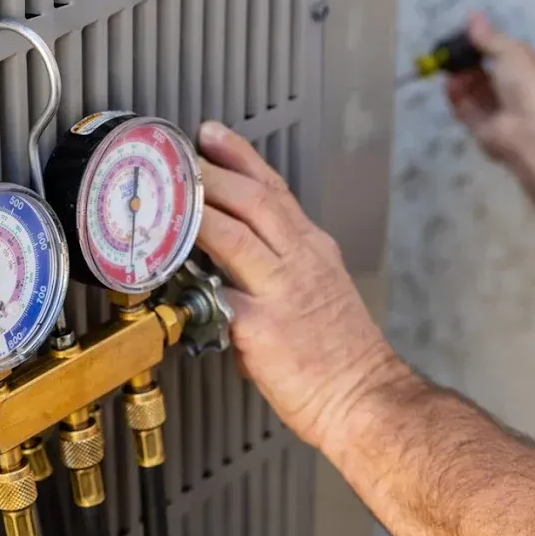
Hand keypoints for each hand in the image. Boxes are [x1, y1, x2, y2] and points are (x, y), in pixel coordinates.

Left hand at [195, 121, 400, 448]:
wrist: (367, 401)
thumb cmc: (343, 359)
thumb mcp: (323, 294)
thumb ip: (279, 275)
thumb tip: (232, 273)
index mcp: (314, 252)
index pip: (275, 191)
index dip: (241, 158)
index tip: (213, 135)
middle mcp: (300, 263)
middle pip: (254, 200)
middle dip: (214, 171)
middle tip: (179, 154)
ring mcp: (280, 292)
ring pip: (233, 234)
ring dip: (196, 210)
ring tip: (168, 194)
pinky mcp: (260, 328)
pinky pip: (218, 295)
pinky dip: (191, 277)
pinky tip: (167, 265)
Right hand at [448, 12, 534, 169]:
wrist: (533, 132)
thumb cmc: (530, 85)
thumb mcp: (512, 52)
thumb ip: (489, 38)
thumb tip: (473, 15)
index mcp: (532, 71)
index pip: (508, 55)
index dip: (488, 45)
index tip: (468, 34)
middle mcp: (517, 92)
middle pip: (488, 74)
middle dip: (470, 62)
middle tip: (452, 51)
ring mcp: (500, 112)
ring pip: (476, 93)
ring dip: (462, 79)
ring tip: (450, 67)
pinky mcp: (484, 130)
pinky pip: (467, 110)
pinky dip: (458, 98)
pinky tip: (450, 85)